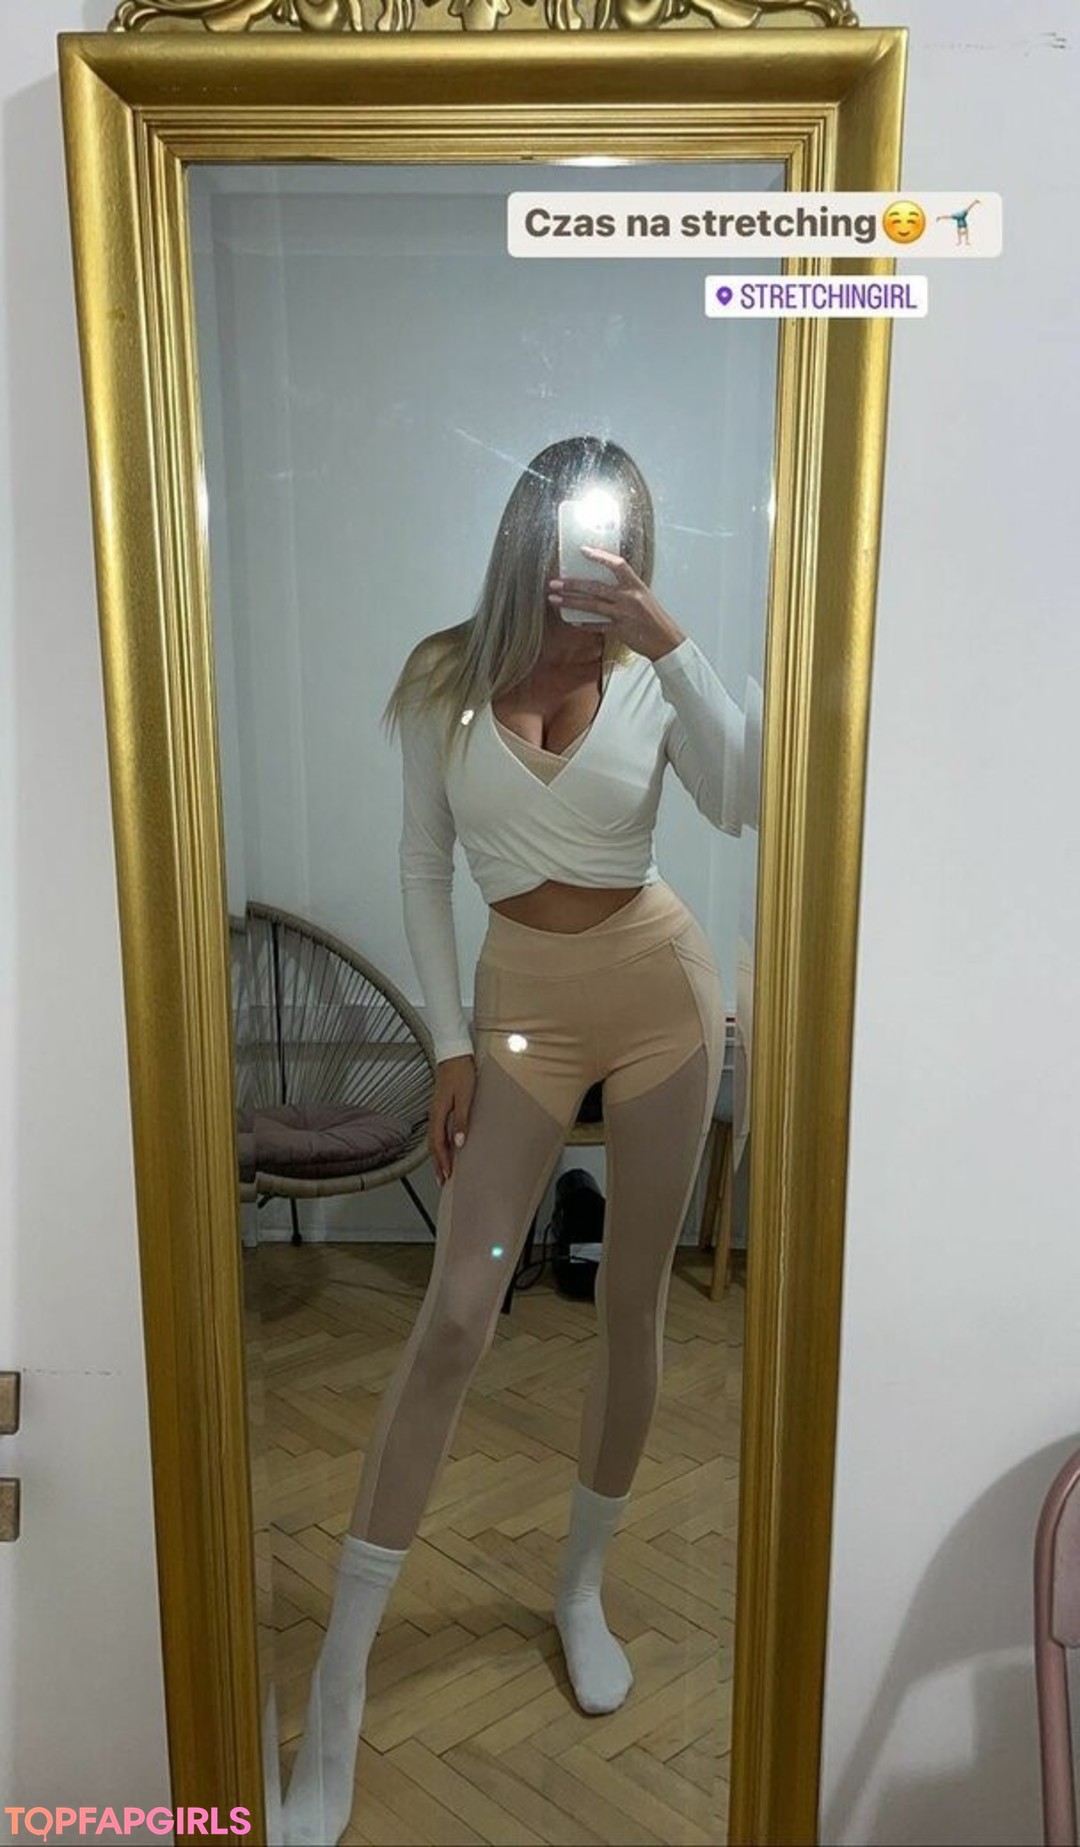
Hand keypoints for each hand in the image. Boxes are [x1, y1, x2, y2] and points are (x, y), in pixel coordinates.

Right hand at [429, 1054, 475, 1183]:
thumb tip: (459, 1142)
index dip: (442, 1161)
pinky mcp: (442, 1106)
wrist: (454, 1053)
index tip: (447, 1175)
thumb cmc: (461, 1072)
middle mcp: (434, 1114)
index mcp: (438, 1113)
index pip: (438, 1144)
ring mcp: (437, 1110)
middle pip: (433, 1144)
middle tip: (443, 1180)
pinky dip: (441, 1142)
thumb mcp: (465, 1097)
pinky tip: (447, 1145)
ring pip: (434, 1138)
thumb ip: (462, 1120)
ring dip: (438, 1155)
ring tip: (444, 1168)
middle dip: (437, 1163)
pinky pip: (438, 1130)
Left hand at [549, 549, 685, 662]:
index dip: (600, 556)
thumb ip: (626, 590)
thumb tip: (602, 585)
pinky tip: (572, 621)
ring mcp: (623, 614)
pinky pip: (597, 626)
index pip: (617, 564)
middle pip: (596, 587)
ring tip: (554, 599)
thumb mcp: (644, 598)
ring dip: (571, 602)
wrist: (667, 641)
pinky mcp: (619, 631)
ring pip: (591, 606)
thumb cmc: (655, 619)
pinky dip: (584, 624)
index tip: (583, 550)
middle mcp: (629, 598)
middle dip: (572, 584)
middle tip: (555, 582)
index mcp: (637, 586)